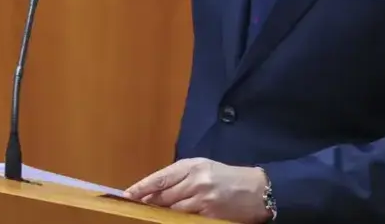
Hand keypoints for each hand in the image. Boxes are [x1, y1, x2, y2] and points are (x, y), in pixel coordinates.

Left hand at [124, 158, 269, 223]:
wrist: (257, 190)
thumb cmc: (227, 177)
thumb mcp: (204, 167)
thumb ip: (181, 176)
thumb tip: (156, 189)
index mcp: (193, 166)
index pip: (161, 178)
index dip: (142, 187)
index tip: (127, 194)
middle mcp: (196, 181)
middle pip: (163, 195)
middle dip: (148, 202)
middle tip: (134, 206)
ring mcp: (202, 200)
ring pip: (172, 210)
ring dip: (160, 213)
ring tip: (150, 214)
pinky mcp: (209, 216)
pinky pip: (186, 219)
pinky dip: (176, 220)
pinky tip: (170, 220)